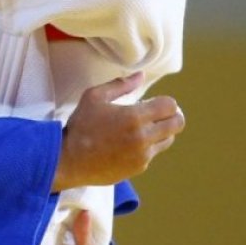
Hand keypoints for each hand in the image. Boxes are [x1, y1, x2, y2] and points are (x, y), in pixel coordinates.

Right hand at [53, 73, 183, 190]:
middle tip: (159, 115)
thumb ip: (120, 84)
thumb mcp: (93, 97)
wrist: (68, 161)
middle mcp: (144, 137)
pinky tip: (127, 145)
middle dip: (172, 116)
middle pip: (177, 123)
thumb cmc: (80, 126)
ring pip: (168, 140)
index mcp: (135, 117)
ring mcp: (143, 154)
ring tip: (142, 130)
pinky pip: (152, 154)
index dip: (165, 102)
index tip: (154, 103)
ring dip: (160, 132)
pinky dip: (146, 148)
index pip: (170, 106)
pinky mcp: (138, 168)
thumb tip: (141, 76)